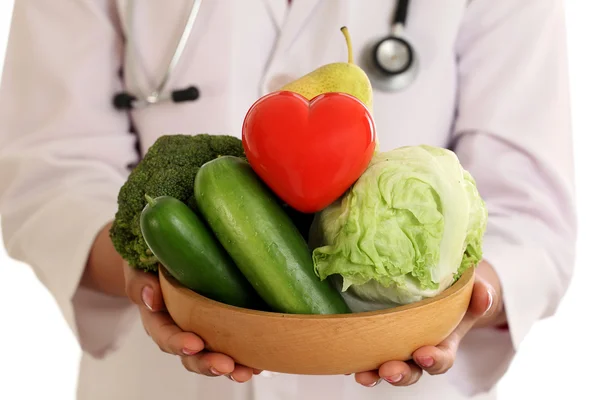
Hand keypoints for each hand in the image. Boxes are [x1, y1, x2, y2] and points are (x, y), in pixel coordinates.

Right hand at [122, 262, 260, 382]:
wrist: (164, 261)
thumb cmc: (150, 263)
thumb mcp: (139, 267)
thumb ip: (140, 282)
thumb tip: (152, 297)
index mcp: (157, 319)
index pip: (164, 334)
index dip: (178, 342)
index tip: (194, 344)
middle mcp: (179, 331)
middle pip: (190, 355)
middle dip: (207, 363)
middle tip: (225, 365)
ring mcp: (200, 332)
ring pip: (211, 356)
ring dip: (229, 367)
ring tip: (245, 372)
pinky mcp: (219, 329)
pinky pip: (230, 347)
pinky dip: (244, 357)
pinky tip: (259, 362)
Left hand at [354, 261, 505, 386]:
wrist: (440, 289)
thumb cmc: (457, 293)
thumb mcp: (473, 292)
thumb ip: (481, 294)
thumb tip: (482, 295)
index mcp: (443, 344)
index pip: (441, 359)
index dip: (433, 361)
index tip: (423, 355)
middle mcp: (418, 351)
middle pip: (410, 371)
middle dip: (399, 373)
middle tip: (388, 370)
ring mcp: (397, 347)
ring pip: (386, 367)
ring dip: (373, 374)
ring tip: (361, 375)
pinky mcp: (378, 339)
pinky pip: (366, 353)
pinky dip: (355, 357)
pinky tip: (344, 357)